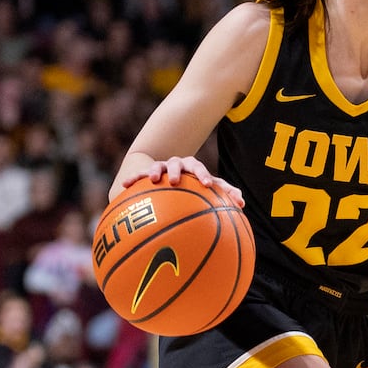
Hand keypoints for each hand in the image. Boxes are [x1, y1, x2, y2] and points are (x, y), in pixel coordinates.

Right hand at [121, 156, 244, 208]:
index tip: (207, 185)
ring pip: (159, 166)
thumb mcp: (209, 189)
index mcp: (193, 167)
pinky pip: (139, 176)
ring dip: (156, 171)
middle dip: (179, 170)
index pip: (200, 168)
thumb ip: (225, 193)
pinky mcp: (147, 174)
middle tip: (177, 181)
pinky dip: (133, 179)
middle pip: (179, 163)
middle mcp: (178, 165)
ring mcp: (162, 168)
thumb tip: (242, 203)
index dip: (204, 175)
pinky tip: (125, 185)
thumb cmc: (195, 186)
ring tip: (154, 180)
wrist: (172, 177)